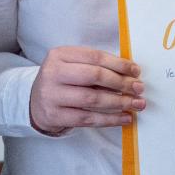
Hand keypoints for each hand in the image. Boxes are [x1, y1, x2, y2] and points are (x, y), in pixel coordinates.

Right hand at [29, 46, 143, 135]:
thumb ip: (96, 66)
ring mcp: (52, 95)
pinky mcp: (55, 115)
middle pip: (94, 76)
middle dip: (121, 83)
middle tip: (139, 88)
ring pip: (92, 99)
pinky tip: (125, 117)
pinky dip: (110, 119)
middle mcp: (53, 73)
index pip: (95, 57)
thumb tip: (130, 74)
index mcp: (59, 55)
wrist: (35, 103)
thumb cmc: (62, 82)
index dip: (119, 64)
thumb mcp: (72, 66)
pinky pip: (88, 119)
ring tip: (136, 104)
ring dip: (119, 102)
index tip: (136, 71)